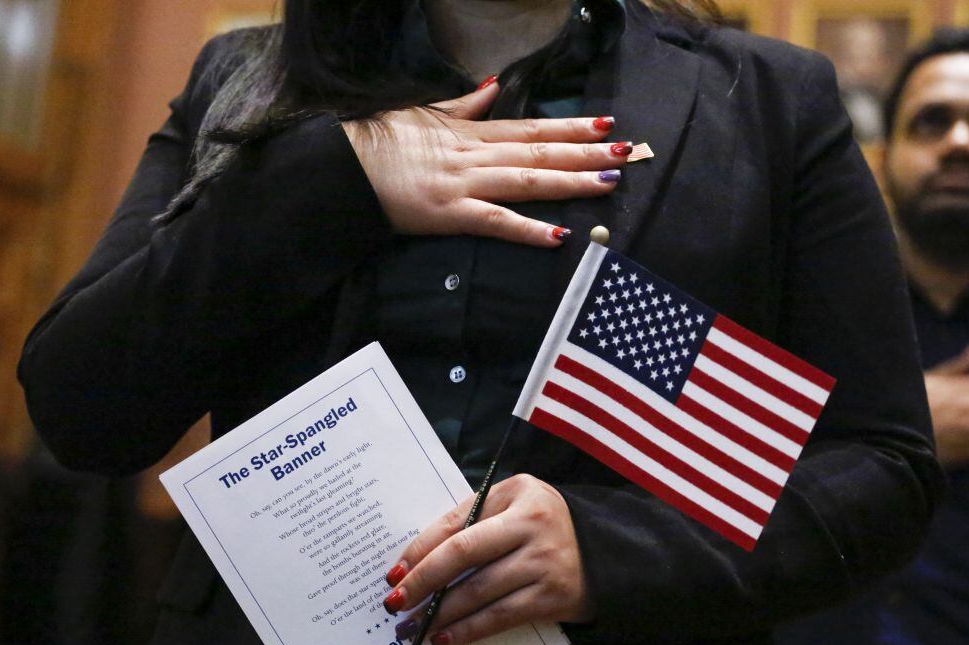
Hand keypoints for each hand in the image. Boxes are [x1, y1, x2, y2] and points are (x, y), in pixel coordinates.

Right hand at [342, 80, 627, 247]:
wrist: (342, 167)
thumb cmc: (378, 141)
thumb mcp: (423, 113)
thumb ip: (463, 104)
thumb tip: (491, 85)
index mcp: (470, 133)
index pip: (530, 127)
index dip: (569, 125)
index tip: (604, 123)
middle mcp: (475, 156)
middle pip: (540, 151)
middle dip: (586, 152)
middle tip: (626, 153)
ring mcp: (465, 185)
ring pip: (528, 181)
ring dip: (571, 182)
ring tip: (607, 183)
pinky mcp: (450, 214)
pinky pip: (496, 222)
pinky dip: (528, 229)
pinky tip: (558, 235)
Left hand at [382, 474, 593, 644]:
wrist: (606, 554)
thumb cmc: (546, 528)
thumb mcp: (515, 505)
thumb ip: (475, 519)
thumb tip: (419, 558)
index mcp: (518, 492)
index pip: (457, 522)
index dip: (420, 549)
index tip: (394, 572)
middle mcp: (531, 524)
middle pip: (463, 553)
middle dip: (423, 580)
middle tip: (395, 602)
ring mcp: (544, 562)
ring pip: (478, 590)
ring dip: (439, 612)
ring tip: (412, 627)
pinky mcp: (552, 597)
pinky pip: (500, 617)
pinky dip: (468, 630)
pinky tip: (444, 638)